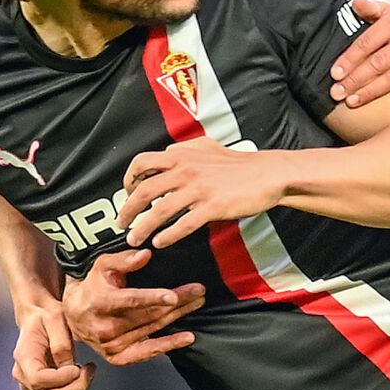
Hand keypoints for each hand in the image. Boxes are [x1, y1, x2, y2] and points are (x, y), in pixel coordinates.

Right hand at [12, 300, 94, 389]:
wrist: (39, 320)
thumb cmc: (47, 317)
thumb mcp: (55, 318)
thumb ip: (61, 343)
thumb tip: (68, 367)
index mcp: (24, 357)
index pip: (38, 380)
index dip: (61, 378)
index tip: (79, 366)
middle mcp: (23, 375)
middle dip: (76, 388)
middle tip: (91, 369)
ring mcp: (32, 386)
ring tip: (88, 369)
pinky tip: (83, 374)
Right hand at [64, 248, 206, 364]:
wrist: (73, 315)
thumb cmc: (91, 287)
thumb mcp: (102, 266)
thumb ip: (123, 260)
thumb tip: (146, 255)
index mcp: (100, 302)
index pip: (130, 300)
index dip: (153, 298)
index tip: (173, 296)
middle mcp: (106, 327)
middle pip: (149, 314)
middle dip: (177, 302)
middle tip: (198, 291)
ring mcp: (112, 344)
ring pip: (153, 328)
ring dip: (178, 316)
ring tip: (196, 303)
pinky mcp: (118, 357)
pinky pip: (147, 352)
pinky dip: (169, 345)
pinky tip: (186, 337)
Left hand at [120, 138, 287, 247]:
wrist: (267, 174)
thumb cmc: (239, 163)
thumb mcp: (207, 147)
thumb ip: (184, 150)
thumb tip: (167, 153)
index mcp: (181, 155)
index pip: (142, 163)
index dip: (129, 179)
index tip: (127, 193)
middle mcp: (185, 170)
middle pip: (144, 190)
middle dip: (128, 209)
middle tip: (121, 223)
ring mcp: (199, 189)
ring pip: (160, 210)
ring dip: (143, 227)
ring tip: (135, 239)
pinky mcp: (213, 207)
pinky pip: (183, 224)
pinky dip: (168, 235)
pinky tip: (160, 242)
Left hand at [330, 0, 389, 107]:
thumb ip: (373, 9)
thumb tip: (356, 3)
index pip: (368, 42)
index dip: (349, 59)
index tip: (335, 74)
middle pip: (378, 63)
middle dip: (355, 80)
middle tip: (337, 93)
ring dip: (369, 92)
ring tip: (351, 101)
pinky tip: (387, 103)